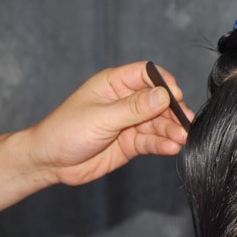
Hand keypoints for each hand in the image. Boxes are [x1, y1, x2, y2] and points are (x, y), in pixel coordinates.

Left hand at [26, 61, 193, 185]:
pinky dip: (164, 144)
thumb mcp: (101, 117)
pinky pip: (152, 141)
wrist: (51, 162)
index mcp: (114, 84)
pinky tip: (172, 147)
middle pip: (158, 101)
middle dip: (174, 112)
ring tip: (182, 139)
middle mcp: (125, 101)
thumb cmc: (65, 131)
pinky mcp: (132, 143)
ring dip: (172, 130)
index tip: (175, 96)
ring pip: (158, 123)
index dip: (164, 83)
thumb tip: (163, 95)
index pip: (147, 74)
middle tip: (186, 123)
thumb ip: (134, 108)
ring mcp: (130, 123)